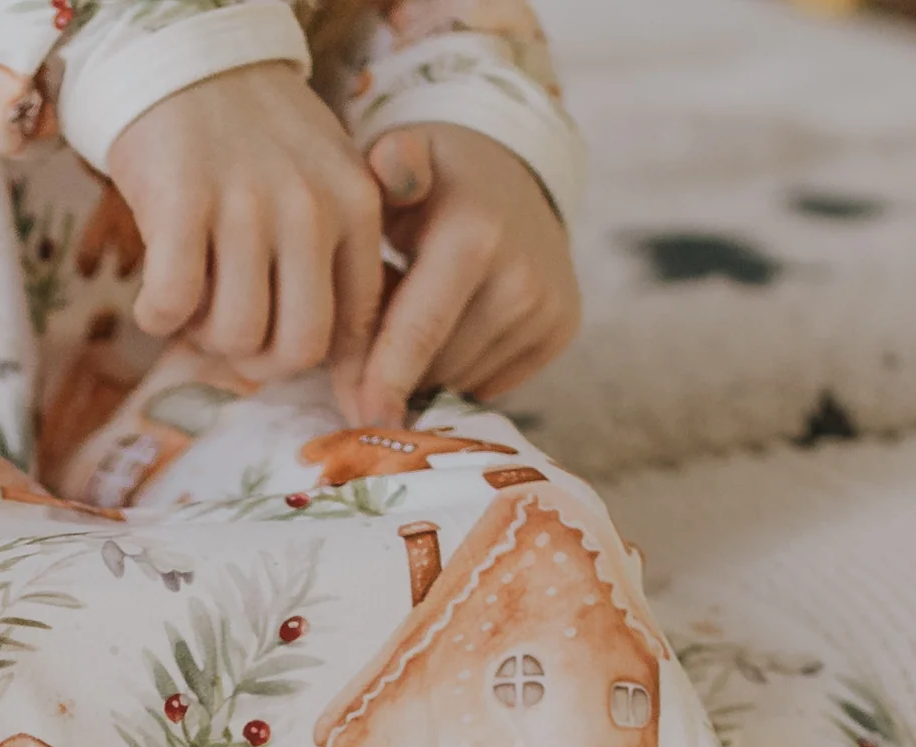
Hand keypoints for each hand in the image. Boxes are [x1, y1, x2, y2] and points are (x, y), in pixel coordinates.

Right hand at [104, 64, 387, 394]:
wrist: (188, 60)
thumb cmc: (256, 141)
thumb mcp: (327, 182)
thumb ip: (343, 262)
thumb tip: (355, 384)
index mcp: (355, 206)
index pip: (356, 328)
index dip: (321, 371)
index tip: (286, 371)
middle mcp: (310, 207)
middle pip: (297, 348)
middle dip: (258, 362)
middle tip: (232, 334)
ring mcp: (247, 203)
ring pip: (235, 335)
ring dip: (203, 337)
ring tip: (194, 302)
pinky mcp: (183, 200)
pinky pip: (173, 304)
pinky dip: (157, 317)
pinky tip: (156, 293)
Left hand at [350, 125, 581, 427]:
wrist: (514, 175)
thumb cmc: (437, 175)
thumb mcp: (405, 154)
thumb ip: (388, 168)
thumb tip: (390, 167)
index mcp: (474, 235)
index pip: (417, 332)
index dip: (380, 383)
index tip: (353, 423)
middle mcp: (522, 278)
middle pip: (435, 365)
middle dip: (391, 370)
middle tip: (366, 339)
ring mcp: (548, 307)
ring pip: (460, 380)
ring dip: (424, 369)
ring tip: (413, 321)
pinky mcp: (562, 328)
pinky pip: (491, 381)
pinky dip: (459, 369)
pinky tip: (450, 327)